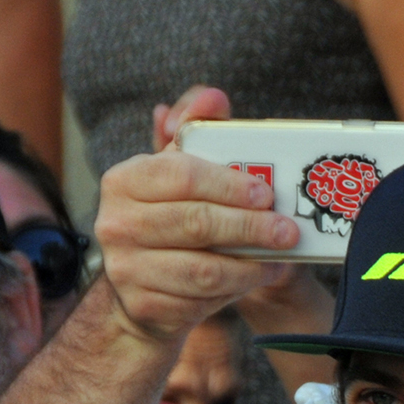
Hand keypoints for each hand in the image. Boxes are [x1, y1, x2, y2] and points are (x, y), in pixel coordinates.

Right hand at [96, 86, 300, 345]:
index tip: (266, 193)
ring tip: (279, 258)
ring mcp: (125, 268)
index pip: (181, 174)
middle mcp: (116, 222)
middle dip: (250, 227)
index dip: (229, 184)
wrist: (143, 294)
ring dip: (251, 264)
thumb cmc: (172, 222)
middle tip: (287, 231)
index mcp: (124, 180)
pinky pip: (201, 300)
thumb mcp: (180, 174)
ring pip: (203, 268)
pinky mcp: (143, 306)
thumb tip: (213, 98)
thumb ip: (199, 131)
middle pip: (196, 223)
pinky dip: (237, 290)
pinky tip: (257, 278)